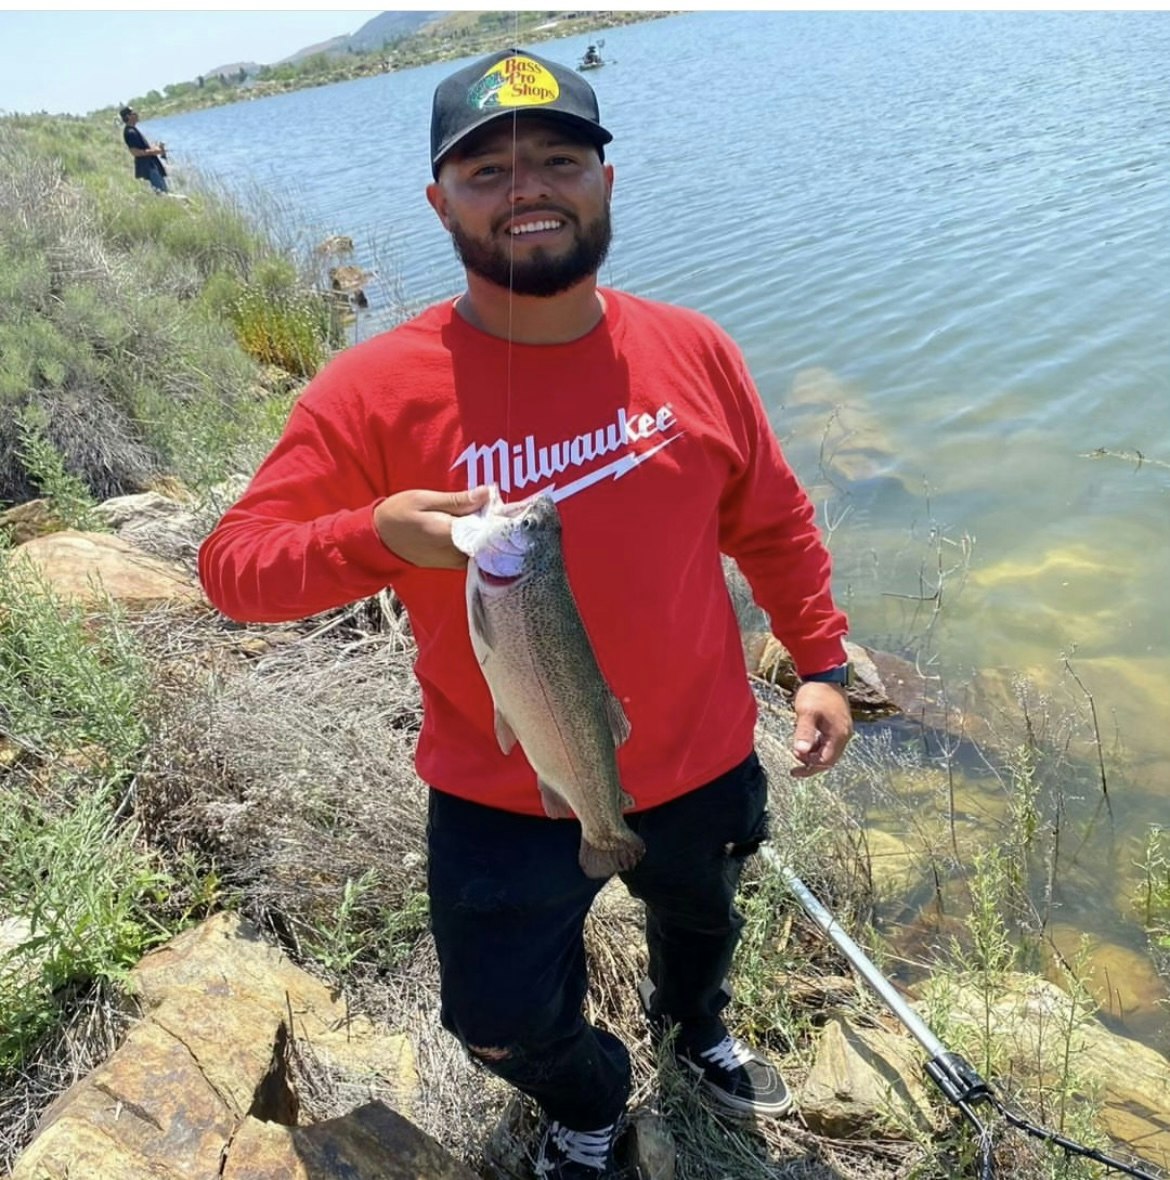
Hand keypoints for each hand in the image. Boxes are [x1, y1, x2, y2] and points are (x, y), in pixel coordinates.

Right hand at [373, 486, 489, 568]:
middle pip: (488, 541)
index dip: (500, 517)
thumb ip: (458, 500)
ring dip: (488, 534)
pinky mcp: (451, 564)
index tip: (506, 504)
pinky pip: (473, 554)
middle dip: (496, 525)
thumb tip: (487, 493)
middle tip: (500, 507)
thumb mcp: (425, 499)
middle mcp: (453, 553)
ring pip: (483, 549)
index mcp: (448, 534)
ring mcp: (453, 562)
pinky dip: (479, 541)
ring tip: (489, 515)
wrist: (378, 539)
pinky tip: (477, 527)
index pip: (487, 529)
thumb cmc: (398, 514)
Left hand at [789, 681, 852, 776]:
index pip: (826, 761)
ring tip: (797, 752)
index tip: (794, 769)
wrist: (825, 674)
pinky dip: (816, 745)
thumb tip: (800, 752)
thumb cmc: (816, 692)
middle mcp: (843, 735)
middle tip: (795, 769)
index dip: (810, 767)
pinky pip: (827, 742)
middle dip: (811, 764)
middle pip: (828, 759)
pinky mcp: (837, 724)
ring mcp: (841, 729)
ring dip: (813, 754)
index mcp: (838, 735)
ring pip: (828, 751)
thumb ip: (804, 732)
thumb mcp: (807, 712)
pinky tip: (804, 742)